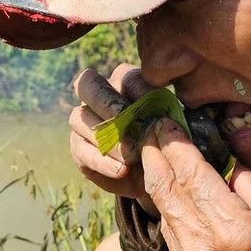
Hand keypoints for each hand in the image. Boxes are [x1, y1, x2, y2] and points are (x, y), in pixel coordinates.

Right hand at [68, 64, 156, 211]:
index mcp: (125, 81)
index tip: (156, 115)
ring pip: (80, 118)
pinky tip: (122, 170)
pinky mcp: (78, 146)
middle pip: (87, 84)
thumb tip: (161, 116)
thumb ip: (167, 115)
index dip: (139, 95)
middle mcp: (99, 94)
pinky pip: (80, 149)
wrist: (156, 173)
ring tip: (133, 157)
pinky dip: (102, 161)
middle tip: (129, 126)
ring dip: (108, 139)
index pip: (125, 77)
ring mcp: (83, 119)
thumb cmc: (165, 141)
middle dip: (109, 106)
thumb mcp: (172, 127)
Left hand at [140, 117, 250, 250]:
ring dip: (156, 181)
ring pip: (162, 213)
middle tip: (150, 130)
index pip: (190, 173)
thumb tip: (228, 167)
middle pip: (163, 190)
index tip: (166, 121)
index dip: (173, 143)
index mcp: (232, 228)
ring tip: (156, 155)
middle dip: (154, 155)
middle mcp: (202, 249)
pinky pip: (171, 237)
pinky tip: (172, 194)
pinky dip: (169, 210)